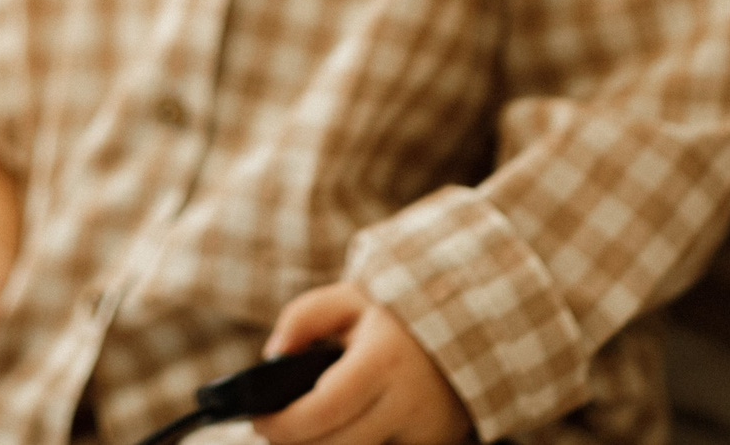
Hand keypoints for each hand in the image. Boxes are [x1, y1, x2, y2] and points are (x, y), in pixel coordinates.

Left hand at [253, 282, 471, 444]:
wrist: (470, 324)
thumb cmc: (397, 314)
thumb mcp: (349, 299)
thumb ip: (302, 319)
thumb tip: (272, 358)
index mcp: (383, 361)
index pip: (324, 409)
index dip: (284, 424)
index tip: (259, 421)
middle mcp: (408, 403)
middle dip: (296, 443)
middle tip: (274, 430)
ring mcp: (425, 432)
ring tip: (305, 428)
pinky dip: (355, 443)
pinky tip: (341, 430)